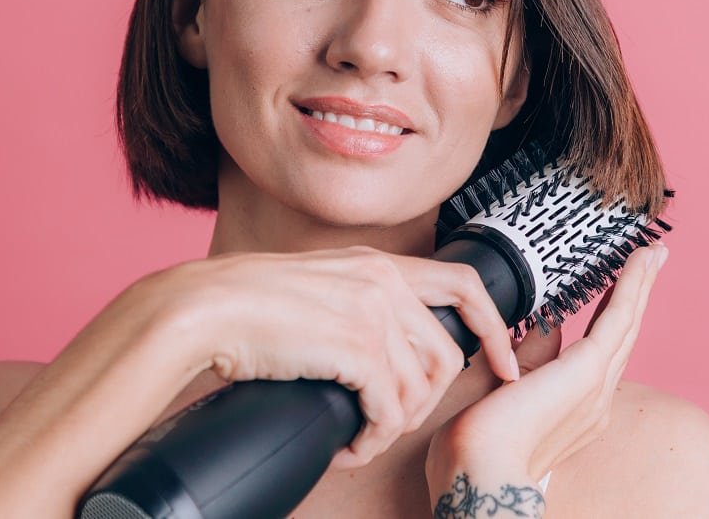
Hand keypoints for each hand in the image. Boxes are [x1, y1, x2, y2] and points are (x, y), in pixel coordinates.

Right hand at [157, 246, 519, 468]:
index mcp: (377, 263)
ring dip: (393, 427)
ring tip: (360, 437)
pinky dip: (370, 439)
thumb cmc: (246, 305)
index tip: (503, 362)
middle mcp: (384, 281)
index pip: (464, 284)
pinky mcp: (356, 348)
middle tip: (391, 423)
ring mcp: (373, 313)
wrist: (205, 309)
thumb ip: (355, 300)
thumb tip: (378, 349)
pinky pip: (389, 411)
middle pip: (446, 354)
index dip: (493, 326)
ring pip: (420, 389)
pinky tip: (347, 445)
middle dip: (426, 402)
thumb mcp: (317, 286)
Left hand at [425, 242, 667, 489]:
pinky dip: (633, 285)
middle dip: (637, 296)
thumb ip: (529, 357)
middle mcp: (594, 400)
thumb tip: (543, 324)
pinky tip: (642, 261)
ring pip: (625, 324)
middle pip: (622, 335)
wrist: (478, 470)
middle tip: (651, 261)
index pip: (598, 350)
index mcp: (575, 408)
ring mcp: (596, 387)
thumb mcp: (505, 388)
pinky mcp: (589, 372)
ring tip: (652, 254)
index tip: (618, 289)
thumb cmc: (477, 443)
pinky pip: (618, 318)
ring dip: (640, 284)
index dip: (611, 315)